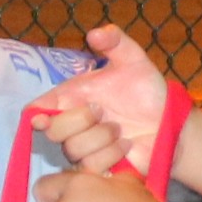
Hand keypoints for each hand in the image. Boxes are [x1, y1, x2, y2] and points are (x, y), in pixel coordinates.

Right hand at [41, 26, 168, 174]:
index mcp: (71, 98)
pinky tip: (126, 145)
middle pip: (51, 131)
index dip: (35, 114)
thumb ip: (114, 41)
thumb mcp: (133, 59)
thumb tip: (94, 34)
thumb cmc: (145, 90)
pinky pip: (91, 166)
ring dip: (101, 137)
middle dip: (78, 120)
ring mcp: (83, 148)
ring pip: (73, 149)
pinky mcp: (97, 167)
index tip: (43, 116)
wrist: (167, 121)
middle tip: (103, 110)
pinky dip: (111, 154)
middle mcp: (72, 124)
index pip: (36, 109)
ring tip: (121, 129)